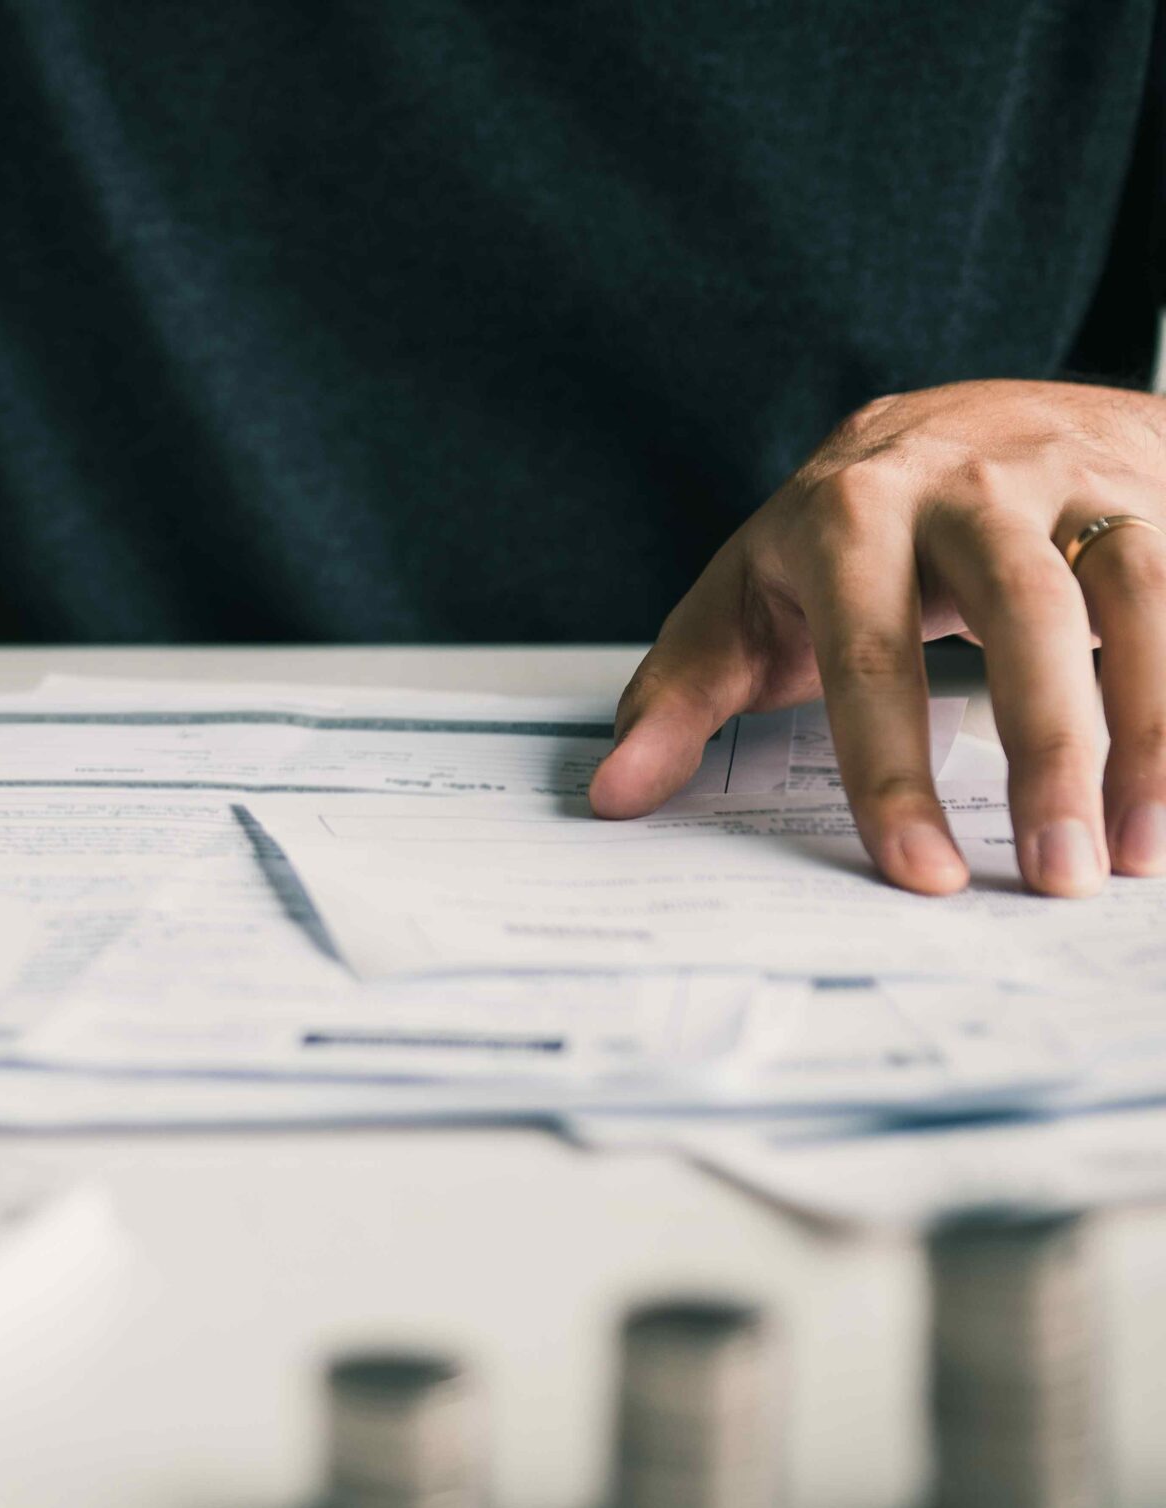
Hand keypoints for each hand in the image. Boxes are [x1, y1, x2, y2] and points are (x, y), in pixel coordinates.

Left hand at [591, 379, 1165, 897]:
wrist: (973, 412)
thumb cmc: (848, 534)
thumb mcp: (748, 598)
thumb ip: (680, 694)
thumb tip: (613, 795)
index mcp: (847, 512)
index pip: (868, 651)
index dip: (892, 769)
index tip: (921, 871)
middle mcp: (968, 481)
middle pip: (1020, 609)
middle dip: (1047, 751)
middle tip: (1054, 876)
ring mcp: (1073, 476)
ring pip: (1135, 593)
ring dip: (1146, 732)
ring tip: (1134, 854)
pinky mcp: (1154, 490)